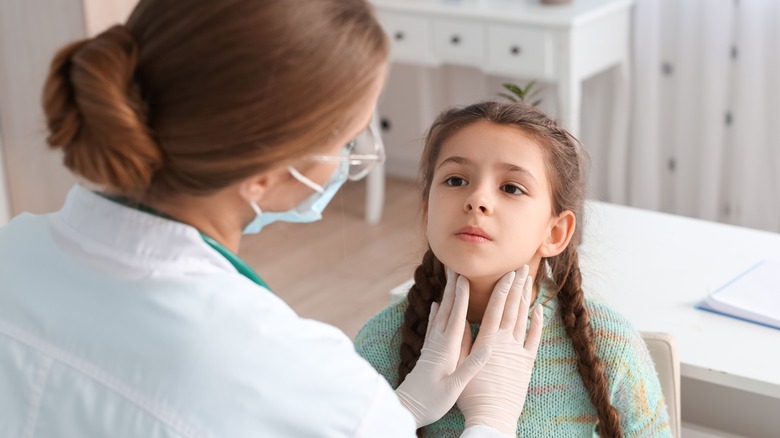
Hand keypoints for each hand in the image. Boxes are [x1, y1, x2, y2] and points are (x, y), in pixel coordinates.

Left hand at [396, 269, 492, 427]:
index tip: (464, 277)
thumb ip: (470, 366)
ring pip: (440, 314)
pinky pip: (433, 324)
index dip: (461, 297)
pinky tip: (436, 304)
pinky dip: (436, 311)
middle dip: (452, 287)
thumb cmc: (432, 401)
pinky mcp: (428, 350)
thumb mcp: (455, 387)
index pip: (456, 317)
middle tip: (455, 266)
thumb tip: (488, 347)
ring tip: (449, 278)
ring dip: (446, 294)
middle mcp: (438, 342)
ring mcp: (431, 345)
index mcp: (446, 349)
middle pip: (446, 309)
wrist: (407, 408)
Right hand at [456, 266, 543, 434]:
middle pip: (512, 308)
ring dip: (526, 298)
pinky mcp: (526, 363)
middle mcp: (505, 342)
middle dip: (516, 285)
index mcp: (487, 340)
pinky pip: (534, 339)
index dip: (502, 288)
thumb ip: (461, 342)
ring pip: (523, 319)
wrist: (492, 416)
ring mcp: (518, 352)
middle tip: (521, 267)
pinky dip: (537, 323)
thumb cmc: (471, 394)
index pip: (496, 307)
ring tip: (528, 281)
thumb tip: (459, 320)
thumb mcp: (459, 365)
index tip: (507, 272)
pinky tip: (539, 310)